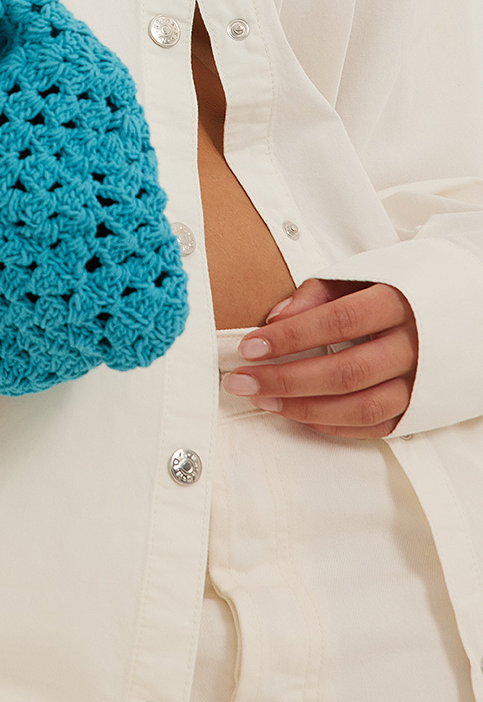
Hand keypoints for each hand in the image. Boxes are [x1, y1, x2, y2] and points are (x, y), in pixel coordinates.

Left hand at [223, 279, 418, 439]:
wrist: (466, 306)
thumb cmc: (403, 287)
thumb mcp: (363, 275)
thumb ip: (318, 293)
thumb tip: (274, 319)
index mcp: (398, 303)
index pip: (337, 322)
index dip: (290, 337)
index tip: (249, 347)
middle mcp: (414, 347)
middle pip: (345, 371)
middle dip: (285, 380)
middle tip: (242, 381)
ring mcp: (420, 383)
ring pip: (360, 407)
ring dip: (304, 408)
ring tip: (262, 399)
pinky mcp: (422, 409)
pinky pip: (374, 426)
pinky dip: (333, 425)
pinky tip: (298, 414)